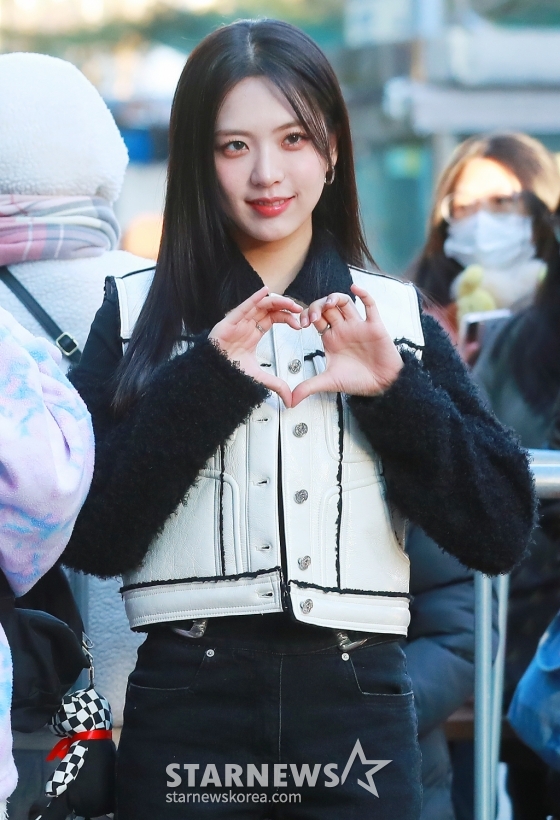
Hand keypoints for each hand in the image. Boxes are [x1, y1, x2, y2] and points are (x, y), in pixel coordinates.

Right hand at [209, 286, 301, 407]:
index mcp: (254, 333)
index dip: (287, 318)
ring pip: (260, 304)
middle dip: (286, 307)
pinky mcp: (229, 321)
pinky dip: (255, 297)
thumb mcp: (259, 377)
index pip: (273, 318)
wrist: (213, 374)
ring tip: (290, 303)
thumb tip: (290, 399)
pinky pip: (244, 306)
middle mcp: (247, 324)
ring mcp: (238, 321)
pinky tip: (265, 291)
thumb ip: (276, 385)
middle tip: (300, 310)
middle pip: (269, 308)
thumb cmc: (230, 371)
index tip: (299, 324)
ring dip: (276, 301)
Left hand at [292, 284, 402, 406]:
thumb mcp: (328, 383)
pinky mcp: (374, 326)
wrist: (382, 386)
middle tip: (311, 316)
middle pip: (327, 307)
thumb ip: (308, 387)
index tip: (300, 323)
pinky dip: (364, 294)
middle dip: (317, 306)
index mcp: (330, 338)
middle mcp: (343, 329)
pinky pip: (370, 305)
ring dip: (336, 298)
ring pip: (345, 302)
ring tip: (329, 302)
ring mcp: (358, 325)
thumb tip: (289, 400)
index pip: (315, 318)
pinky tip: (355, 289)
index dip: (305, 315)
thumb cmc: (357, 381)